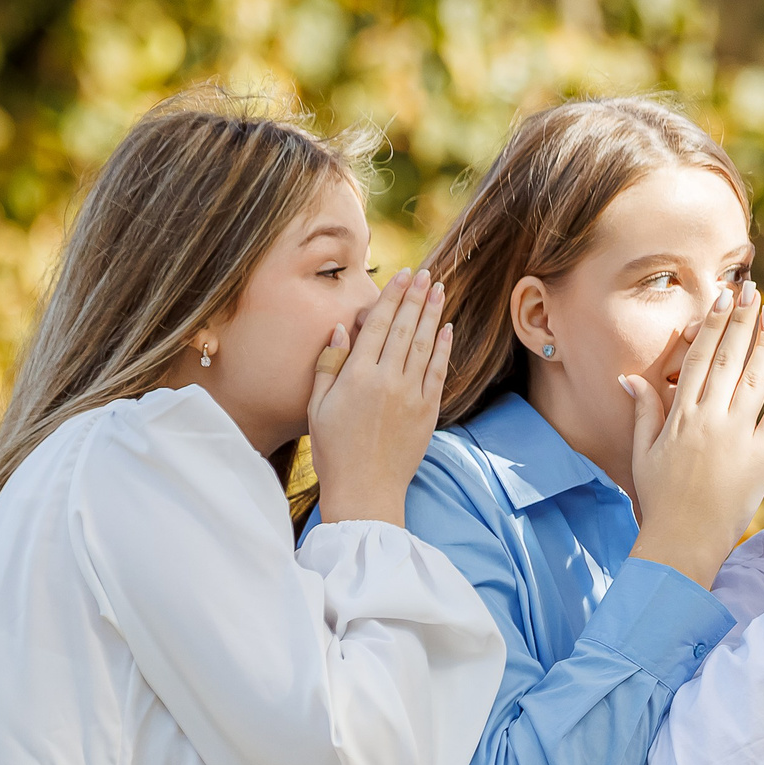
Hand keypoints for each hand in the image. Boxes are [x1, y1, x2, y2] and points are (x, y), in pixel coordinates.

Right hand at [309, 266, 452, 527]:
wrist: (366, 490)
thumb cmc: (334, 450)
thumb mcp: (317, 406)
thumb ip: (328, 364)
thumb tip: (339, 327)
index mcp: (356, 376)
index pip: (377, 325)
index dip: (392, 297)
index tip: (403, 275)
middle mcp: (387, 381)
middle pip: (404, 329)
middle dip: (416, 298)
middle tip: (426, 274)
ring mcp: (411, 396)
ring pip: (424, 345)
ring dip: (432, 315)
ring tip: (439, 291)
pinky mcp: (427, 412)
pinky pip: (438, 372)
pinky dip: (443, 348)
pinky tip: (446, 329)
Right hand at [627, 282, 763, 588]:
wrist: (683, 541)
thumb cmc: (660, 499)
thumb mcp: (644, 453)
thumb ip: (644, 412)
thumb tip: (630, 378)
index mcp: (681, 416)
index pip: (700, 358)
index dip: (713, 324)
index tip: (723, 298)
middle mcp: (710, 419)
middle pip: (730, 359)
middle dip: (742, 321)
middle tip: (754, 291)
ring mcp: (738, 437)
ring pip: (756, 379)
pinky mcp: (762, 456)